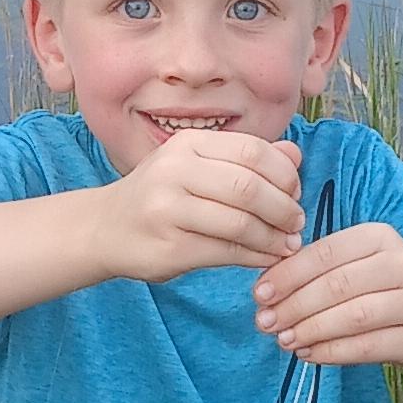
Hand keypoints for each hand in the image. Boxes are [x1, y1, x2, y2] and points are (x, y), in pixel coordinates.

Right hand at [101, 128, 303, 280]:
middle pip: (249, 187)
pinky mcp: (169, 247)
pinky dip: (256, 256)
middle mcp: (174, 171)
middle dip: (284, 208)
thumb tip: (295, 155)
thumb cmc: (162, 195)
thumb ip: (247, 159)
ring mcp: (168, 210)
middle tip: (297, 223)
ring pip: (240, 223)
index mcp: (188, 144)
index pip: (253, 151)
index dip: (284, 174)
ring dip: (274, 237)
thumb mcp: (198, 165)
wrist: (105, 228)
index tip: (295, 193)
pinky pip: (226, 252)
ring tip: (287, 244)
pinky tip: (267, 258)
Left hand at [253, 217, 402, 369]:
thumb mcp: (349, 263)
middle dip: (295, 306)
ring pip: (354, 317)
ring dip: (312, 330)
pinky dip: (333, 352)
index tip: (259, 294)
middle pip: (339, 285)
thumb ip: (311, 270)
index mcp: (379, 236)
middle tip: (265, 322)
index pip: (326, 253)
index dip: (289, 275)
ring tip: (284, 340)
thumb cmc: (374, 283)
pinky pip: (369, 347)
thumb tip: (265, 291)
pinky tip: (309, 353)